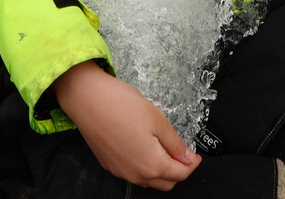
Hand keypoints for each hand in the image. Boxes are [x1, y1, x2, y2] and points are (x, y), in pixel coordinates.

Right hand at [53, 61, 200, 189]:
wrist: (89, 100)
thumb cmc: (122, 106)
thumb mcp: (157, 120)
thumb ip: (175, 143)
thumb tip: (188, 158)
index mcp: (151, 165)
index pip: (180, 174)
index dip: (192, 165)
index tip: (196, 156)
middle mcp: (135, 174)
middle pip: (165, 183)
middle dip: (178, 171)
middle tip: (183, 153)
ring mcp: (120, 171)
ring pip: (148, 180)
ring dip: (161, 170)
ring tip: (165, 147)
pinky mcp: (109, 164)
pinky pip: (132, 172)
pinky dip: (144, 166)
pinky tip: (145, 146)